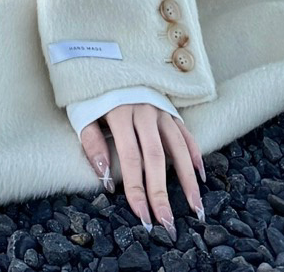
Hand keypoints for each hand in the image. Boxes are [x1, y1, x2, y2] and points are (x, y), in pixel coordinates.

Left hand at [79, 105, 203, 234]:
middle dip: (162, 193)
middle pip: (156, 158)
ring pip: (177, 148)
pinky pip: (185, 133)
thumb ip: (92, 144)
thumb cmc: (91, 94)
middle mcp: (144, 111)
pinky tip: (200, 176)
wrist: (104, 59)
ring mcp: (160, 109)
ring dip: (188, 180)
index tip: (143, 217)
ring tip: (195, 208)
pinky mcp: (169, 108)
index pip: (130, 158)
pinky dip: (194, 154)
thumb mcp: (82, 115)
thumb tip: (105, 179)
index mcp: (120, 113)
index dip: (137, 190)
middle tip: (168, 224)